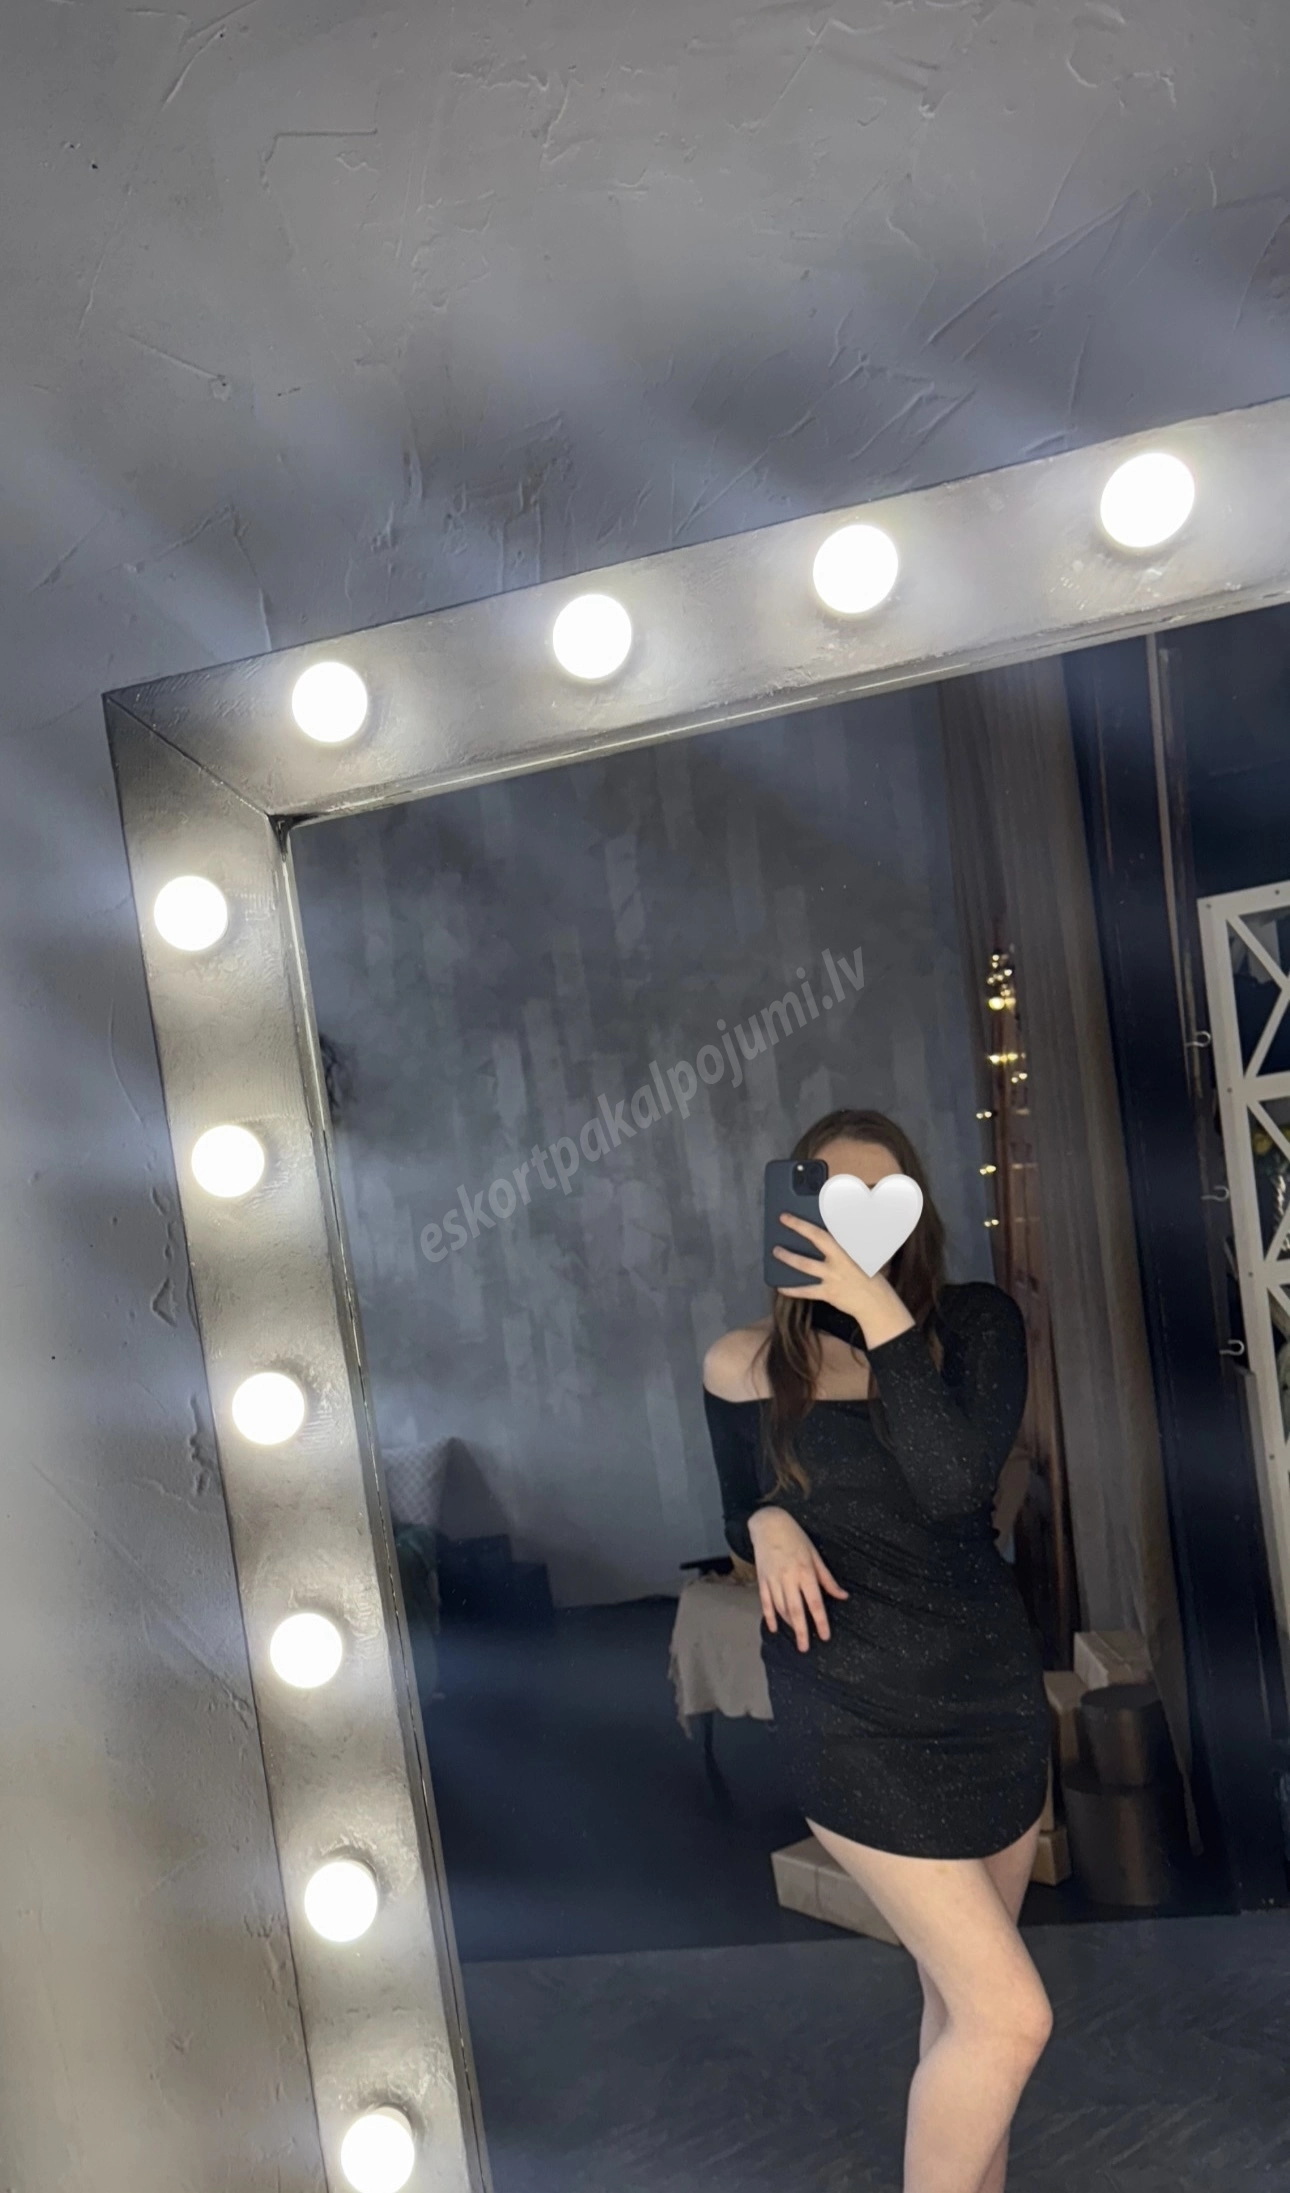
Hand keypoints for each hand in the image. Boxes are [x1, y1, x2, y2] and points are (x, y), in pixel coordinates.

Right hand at [748, 1507, 848, 1651]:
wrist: (768, 1524)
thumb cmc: (795, 1538)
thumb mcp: (815, 1555)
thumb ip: (827, 1579)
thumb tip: (843, 1596)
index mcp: (805, 1572)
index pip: (815, 1603)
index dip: (820, 1621)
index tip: (825, 1636)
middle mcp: (789, 1579)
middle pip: (796, 1611)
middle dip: (801, 1631)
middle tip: (805, 1648)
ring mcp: (773, 1580)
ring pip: (781, 1608)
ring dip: (789, 1624)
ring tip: (796, 1635)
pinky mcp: (762, 1579)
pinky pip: (765, 1602)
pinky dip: (769, 1616)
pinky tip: (774, 1628)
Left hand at [773, 1211, 914, 1347]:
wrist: (876, 1304)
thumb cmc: (870, 1279)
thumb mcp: (862, 1259)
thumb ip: (847, 1249)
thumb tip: (831, 1239)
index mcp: (847, 1250)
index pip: (826, 1230)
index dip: (808, 1222)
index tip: (794, 1214)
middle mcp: (838, 1261)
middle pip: (815, 1240)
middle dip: (798, 1228)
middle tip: (782, 1220)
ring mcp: (831, 1277)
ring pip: (805, 1265)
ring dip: (789, 1257)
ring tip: (776, 1251)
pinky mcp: (827, 1293)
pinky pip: (805, 1291)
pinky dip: (792, 1290)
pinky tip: (780, 1287)